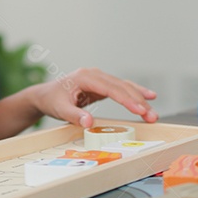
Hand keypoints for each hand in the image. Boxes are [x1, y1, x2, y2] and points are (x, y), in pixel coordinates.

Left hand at [31, 68, 156, 127]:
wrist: (44, 95)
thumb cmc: (51, 101)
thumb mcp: (59, 109)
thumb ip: (74, 116)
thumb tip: (89, 123)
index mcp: (85, 77)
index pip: (111, 88)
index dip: (126, 99)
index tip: (140, 110)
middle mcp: (94, 74)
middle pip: (121, 87)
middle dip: (138, 101)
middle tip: (152, 116)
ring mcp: (98, 78)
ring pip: (124, 87)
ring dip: (139, 99)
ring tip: (152, 111)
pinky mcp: (101, 85)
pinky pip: (121, 89)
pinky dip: (134, 93)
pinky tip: (148, 97)